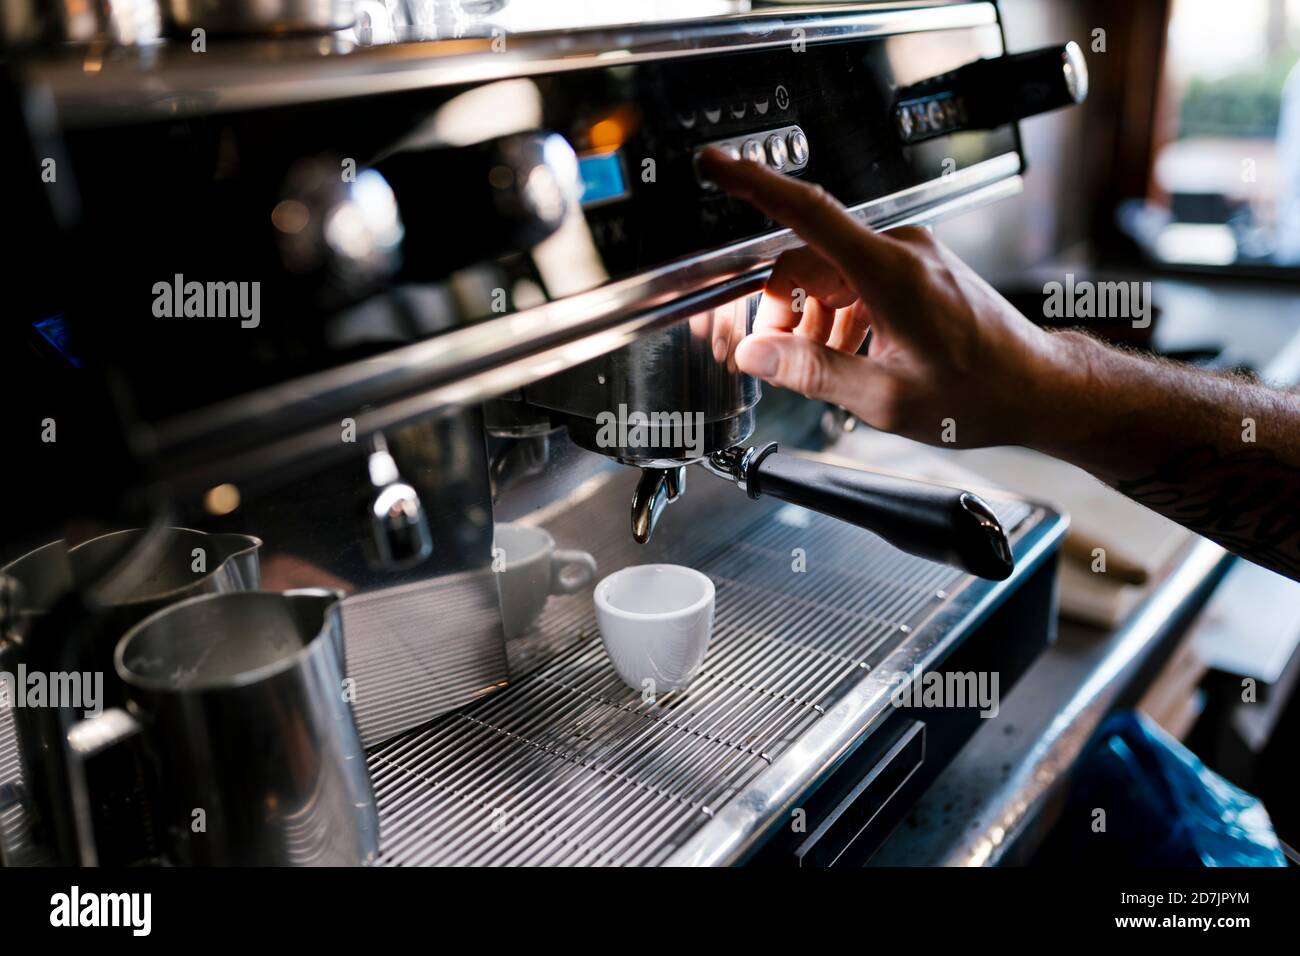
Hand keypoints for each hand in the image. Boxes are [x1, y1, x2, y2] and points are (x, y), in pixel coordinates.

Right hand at [696, 148, 1069, 448]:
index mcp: (889, 272)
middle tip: (775, 359)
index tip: (716, 166)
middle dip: (780, 310)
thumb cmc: (979, 392)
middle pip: (807, 260)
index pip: (807, 212)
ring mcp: (910, 256)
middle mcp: (899, 250)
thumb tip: (756, 354)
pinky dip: (839, 316)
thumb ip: (812, 372)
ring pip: (829, 274)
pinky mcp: (916, 269)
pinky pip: (856, 281)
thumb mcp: (885, 397)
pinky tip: (847, 356)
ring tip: (822, 368)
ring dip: (811, 319)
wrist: (1035, 386)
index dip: (753, 185)